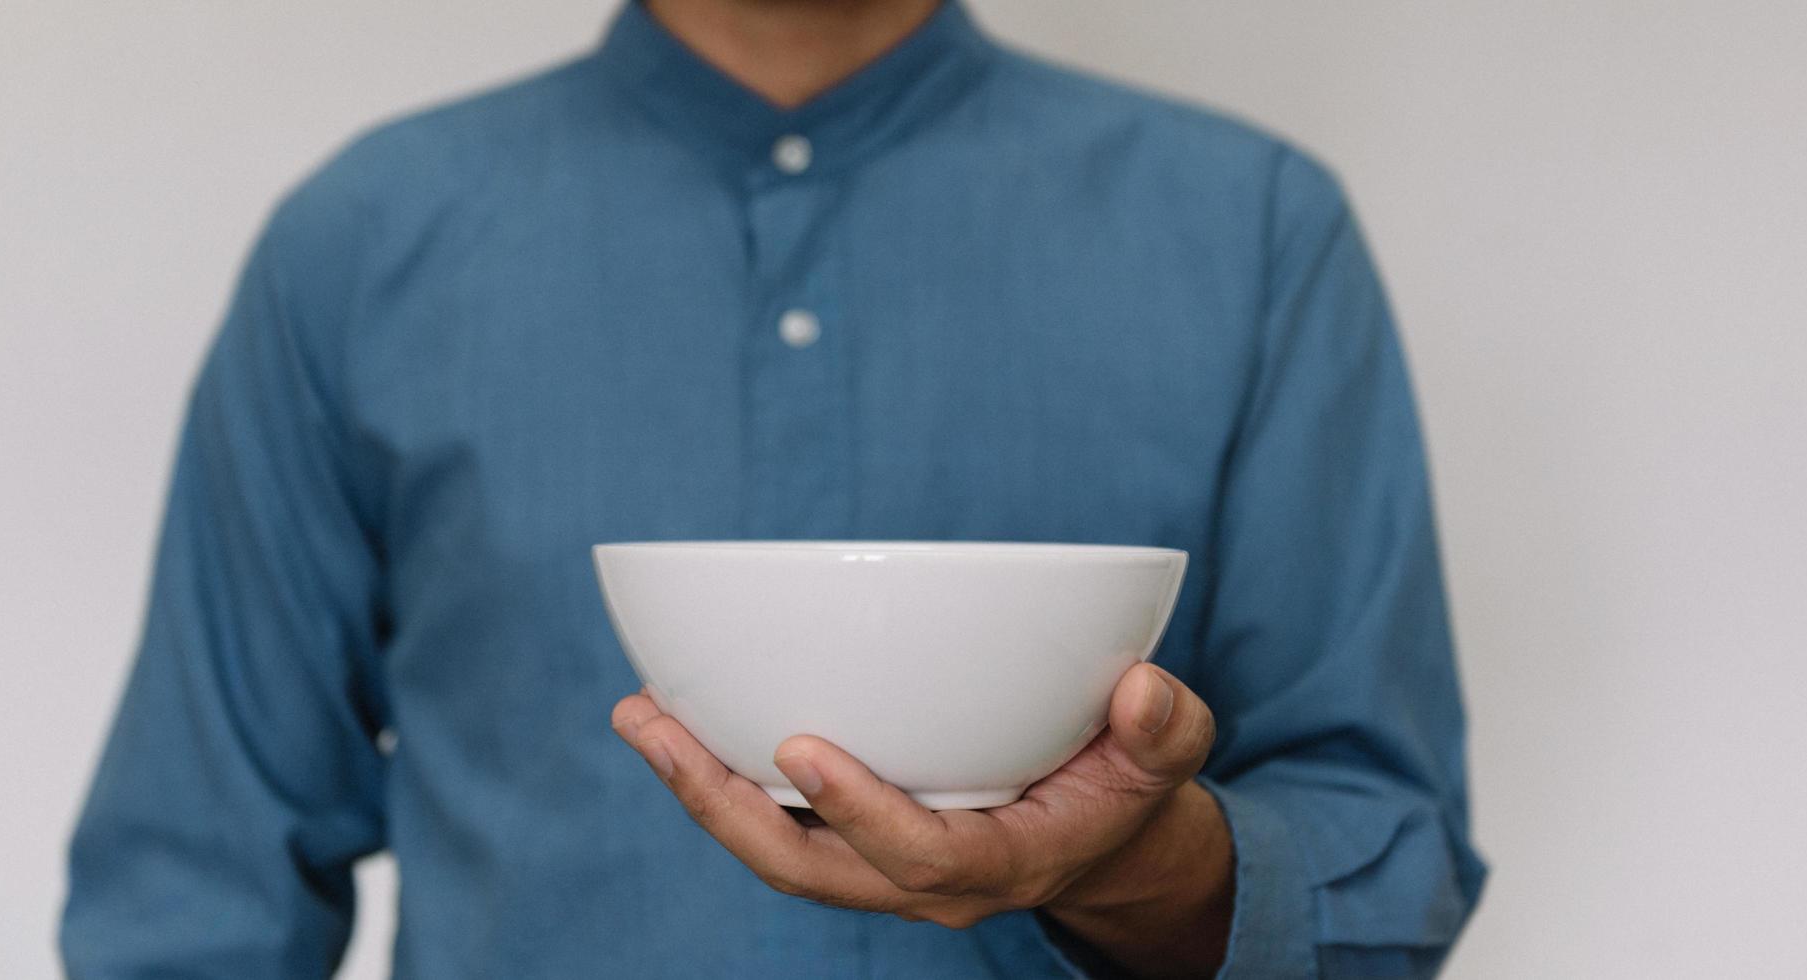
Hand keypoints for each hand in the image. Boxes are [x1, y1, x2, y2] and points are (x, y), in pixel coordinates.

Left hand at [611, 663, 1234, 976]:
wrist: (1104, 844)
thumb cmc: (1126, 791)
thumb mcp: (1165, 761)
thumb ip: (1164, 730)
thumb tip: (1144, 688)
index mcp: (999, 864)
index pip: (918, 855)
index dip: (858, 810)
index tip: (800, 750)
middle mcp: (924, 881)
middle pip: (807, 867)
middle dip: (721, 804)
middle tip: (655, 727)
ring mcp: (882, 868)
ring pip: (775, 850)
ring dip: (701, 788)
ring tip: (640, 716)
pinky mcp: (857, 842)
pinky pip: (777, 825)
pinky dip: (722, 779)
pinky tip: (680, 719)